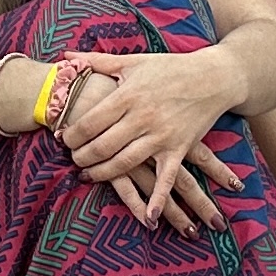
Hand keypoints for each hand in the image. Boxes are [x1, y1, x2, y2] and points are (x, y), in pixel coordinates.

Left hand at [52, 50, 247, 234]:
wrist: (213, 77)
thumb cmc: (170, 67)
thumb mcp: (132, 62)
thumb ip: (96, 61)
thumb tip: (65, 57)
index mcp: (127, 95)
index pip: (89, 122)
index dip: (70, 135)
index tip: (61, 139)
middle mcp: (142, 118)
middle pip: (102, 146)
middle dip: (81, 157)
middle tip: (72, 159)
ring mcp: (161, 136)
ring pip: (125, 163)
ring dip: (102, 173)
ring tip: (87, 175)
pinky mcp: (179, 149)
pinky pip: (167, 178)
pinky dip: (158, 199)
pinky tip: (148, 218)